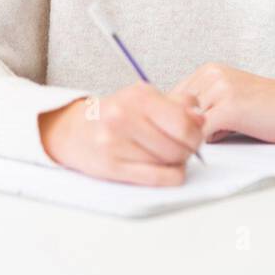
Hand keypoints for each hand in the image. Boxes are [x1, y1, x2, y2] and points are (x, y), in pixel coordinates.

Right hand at [37, 82, 203, 185]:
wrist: (74, 130)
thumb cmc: (116, 114)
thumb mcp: (145, 98)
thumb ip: (178, 104)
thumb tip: (201, 119)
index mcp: (139, 96)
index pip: (185, 124)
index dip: (196, 135)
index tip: (194, 136)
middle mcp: (125, 116)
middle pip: (179, 147)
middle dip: (187, 151)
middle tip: (181, 148)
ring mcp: (115, 143)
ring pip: (170, 164)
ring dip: (175, 163)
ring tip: (164, 155)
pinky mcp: (111, 166)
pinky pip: (157, 179)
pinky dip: (169, 177)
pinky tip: (164, 169)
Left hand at [170, 63, 274, 143]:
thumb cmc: (266, 109)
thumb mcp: (228, 100)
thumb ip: (203, 107)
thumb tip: (172, 127)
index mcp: (208, 71)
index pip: (170, 97)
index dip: (170, 119)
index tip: (175, 134)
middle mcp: (211, 75)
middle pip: (173, 109)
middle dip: (177, 129)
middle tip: (188, 143)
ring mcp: (219, 88)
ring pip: (185, 121)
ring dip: (190, 137)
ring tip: (212, 140)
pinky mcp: (230, 106)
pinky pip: (200, 130)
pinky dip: (200, 143)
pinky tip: (214, 145)